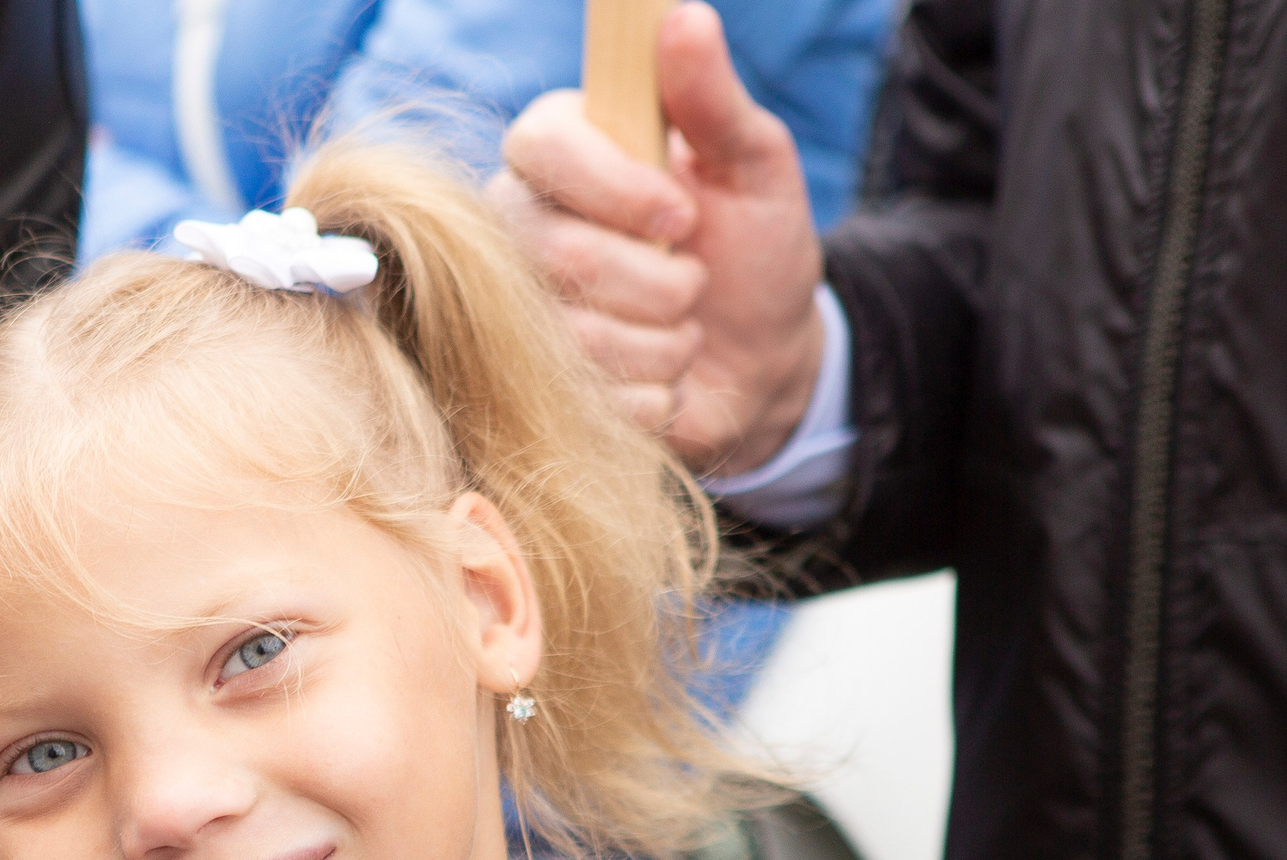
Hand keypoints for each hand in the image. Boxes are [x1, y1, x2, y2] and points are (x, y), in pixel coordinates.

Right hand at [486, 3, 823, 475]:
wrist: (762, 363)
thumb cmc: (754, 249)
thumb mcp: (754, 167)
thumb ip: (713, 100)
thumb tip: (682, 17)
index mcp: (566, 154)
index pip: (538, 144)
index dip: (610, 187)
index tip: (681, 215)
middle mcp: (523, 228)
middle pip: (554, 251)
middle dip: (655, 281)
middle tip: (697, 281)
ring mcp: (523, 312)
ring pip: (572, 332)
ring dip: (663, 341)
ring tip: (686, 328)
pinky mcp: (540, 386)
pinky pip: (590, 395)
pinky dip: (654, 392)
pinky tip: (668, 379)